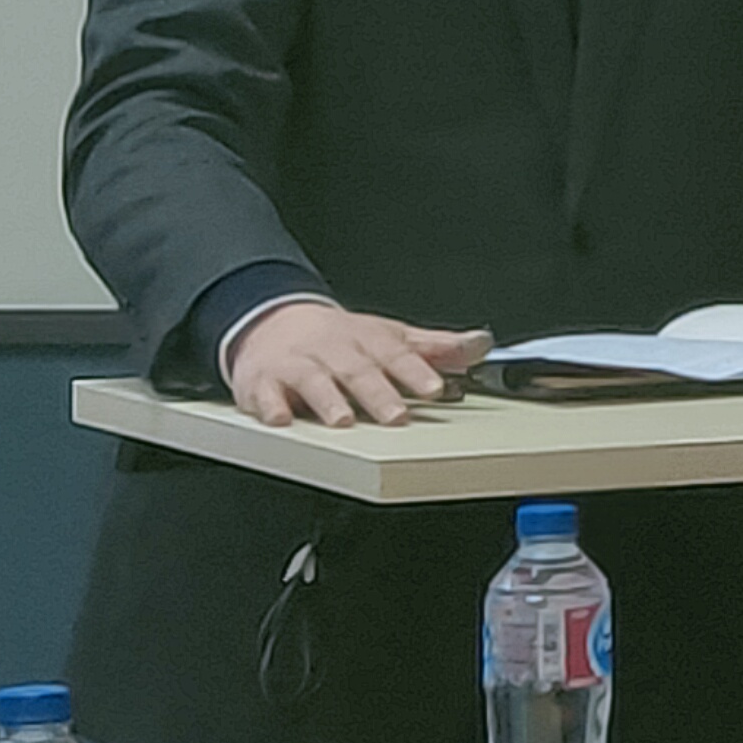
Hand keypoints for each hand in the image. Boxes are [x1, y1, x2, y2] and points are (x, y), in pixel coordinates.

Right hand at [228, 302, 491, 425]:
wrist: (271, 323)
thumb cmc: (340, 339)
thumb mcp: (388, 337)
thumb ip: (433, 347)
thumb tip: (480, 345)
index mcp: (368, 340)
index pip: (396, 354)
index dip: (417, 371)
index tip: (436, 388)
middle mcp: (334, 350)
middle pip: (358, 371)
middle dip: (378, 393)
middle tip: (397, 417)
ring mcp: (297, 365)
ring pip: (314, 381)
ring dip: (328, 400)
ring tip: (344, 419)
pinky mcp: (262, 383)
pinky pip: (265, 395)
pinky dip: (271, 406)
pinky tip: (280, 420)